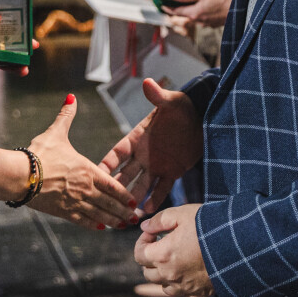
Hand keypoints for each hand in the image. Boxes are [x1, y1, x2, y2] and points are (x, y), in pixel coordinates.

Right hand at [26, 95, 138, 228]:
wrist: (21, 175)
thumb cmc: (39, 153)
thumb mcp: (56, 133)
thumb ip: (66, 116)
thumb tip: (71, 97)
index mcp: (87, 170)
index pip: (112, 184)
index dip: (124, 194)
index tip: (134, 201)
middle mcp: (85, 188)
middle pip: (110, 203)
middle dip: (124, 211)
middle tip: (135, 219)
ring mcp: (74, 202)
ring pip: (99, 214)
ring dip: (113, 221)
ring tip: (123, 226)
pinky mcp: (62, 212)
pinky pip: (82, 220)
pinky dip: (93, 225)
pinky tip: (100, 228)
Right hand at [98, 78, 202, 213]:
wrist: (204, 118)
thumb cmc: (184, 107)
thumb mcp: (171, 102)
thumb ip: (158, 96)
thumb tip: (147, 82)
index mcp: (137, 138)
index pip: (116, 153)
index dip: (105, 164)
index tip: (93, 176)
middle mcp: (143, 154)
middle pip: (124, 175)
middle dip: (115, 189)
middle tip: (105, 204)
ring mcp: (156, 165)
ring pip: (141, 186)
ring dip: (133, 199)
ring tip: (124, 214)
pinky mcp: (172, 172)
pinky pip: (161, 188)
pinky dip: (155, 198)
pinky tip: (147, 210)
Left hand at [135, 204, 212, 296]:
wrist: (238, 244)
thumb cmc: (209, 226)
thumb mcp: (183, 213)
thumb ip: (159, 220)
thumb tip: (145, 226)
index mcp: (163, 255)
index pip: (139, 254)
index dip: (142, 242)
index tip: (152, 234)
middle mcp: (170, 275)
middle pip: (148, 273)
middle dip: (150, 258)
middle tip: (162, 245)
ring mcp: (185, 287)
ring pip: (163, 286)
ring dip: (164, 274)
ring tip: (175, 260)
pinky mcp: (200, 293)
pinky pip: (184, 295)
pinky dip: (182, 287)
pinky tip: (189, 274)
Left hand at [164, 0, 233, 29]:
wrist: (242, 8)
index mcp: (194, 13)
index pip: (175, 11)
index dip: (167, 7)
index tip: (161, 4)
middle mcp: (199, 21)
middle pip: (184, 14)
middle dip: (178, 7)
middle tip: (173, 0)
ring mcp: (207, 23)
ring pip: (194, 15)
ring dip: (191, 8)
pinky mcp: (214, 23)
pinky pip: (203, 16)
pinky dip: (200, 10)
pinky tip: (206, 4)